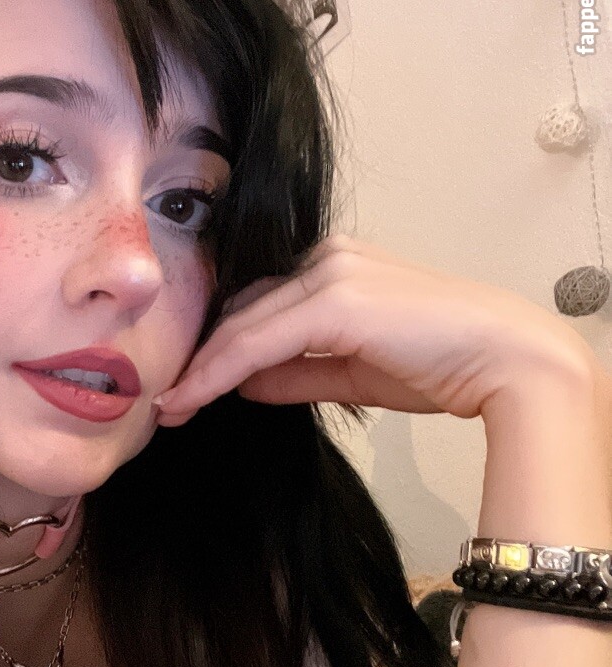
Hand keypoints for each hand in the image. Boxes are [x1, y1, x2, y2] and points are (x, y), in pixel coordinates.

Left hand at [152, 233, 599, 425]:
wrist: (504, 363)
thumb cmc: (439, 366)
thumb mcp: (348, 371)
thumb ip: (293, 371)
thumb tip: (242, 382)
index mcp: (332, 266)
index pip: (255, 305)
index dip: (215, 347)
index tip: (181, 387)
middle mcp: (326, 259)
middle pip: (241, 310)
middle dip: (199, 357)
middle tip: (162, 400)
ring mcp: (330, 273)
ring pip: (242, 326)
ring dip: (200, 369)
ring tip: (167, 407)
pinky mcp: (335, 300)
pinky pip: (256, 342)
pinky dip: (218, 372)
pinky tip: (192, 398)